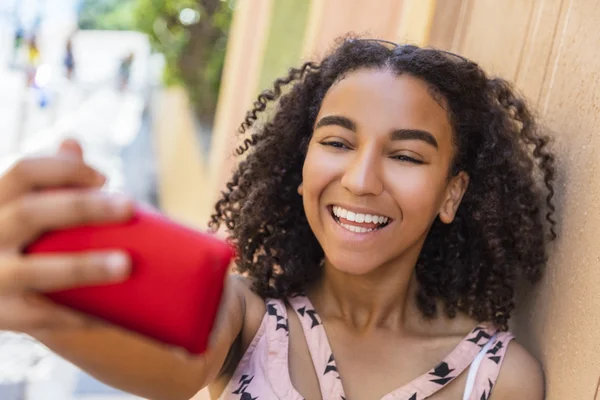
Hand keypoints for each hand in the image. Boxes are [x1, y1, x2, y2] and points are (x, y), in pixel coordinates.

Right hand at [0, 140, 133, 333]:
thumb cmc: (10, 239)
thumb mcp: (14, 207)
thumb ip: (44, 180)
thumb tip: (72, 143)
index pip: (23, 172)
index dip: (63, 169)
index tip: (104, 178)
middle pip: (32, 213)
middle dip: (82, 207)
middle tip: (129, 206)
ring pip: (36, 271)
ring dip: (83, 266)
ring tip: (126, 264)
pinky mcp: (1, 315)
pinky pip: (41, 317)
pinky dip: (77, 315)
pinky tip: (109, 314)